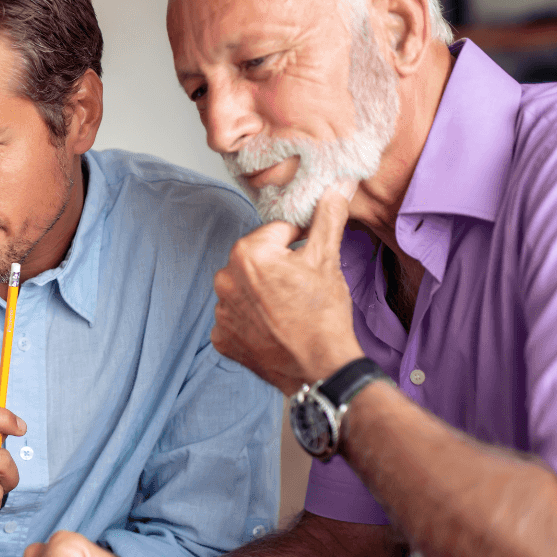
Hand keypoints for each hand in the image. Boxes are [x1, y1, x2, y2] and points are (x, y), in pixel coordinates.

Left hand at [212, 186, 363, 392]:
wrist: (320, 369)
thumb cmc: (323, 315)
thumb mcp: (327, 259)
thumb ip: (327, 218)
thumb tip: (336, 188)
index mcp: (247, 253)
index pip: (275, 233)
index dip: (297, 244)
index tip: (308, 262)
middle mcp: (225, 279)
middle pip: (255, 260)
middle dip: (276, 268)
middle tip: (299, 289)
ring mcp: (221, 311)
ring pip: (244, 289)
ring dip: (261, 294)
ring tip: (287, 310)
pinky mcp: (221, 338)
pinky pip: (235, 318)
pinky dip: (251, 321)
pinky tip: (272, 328)